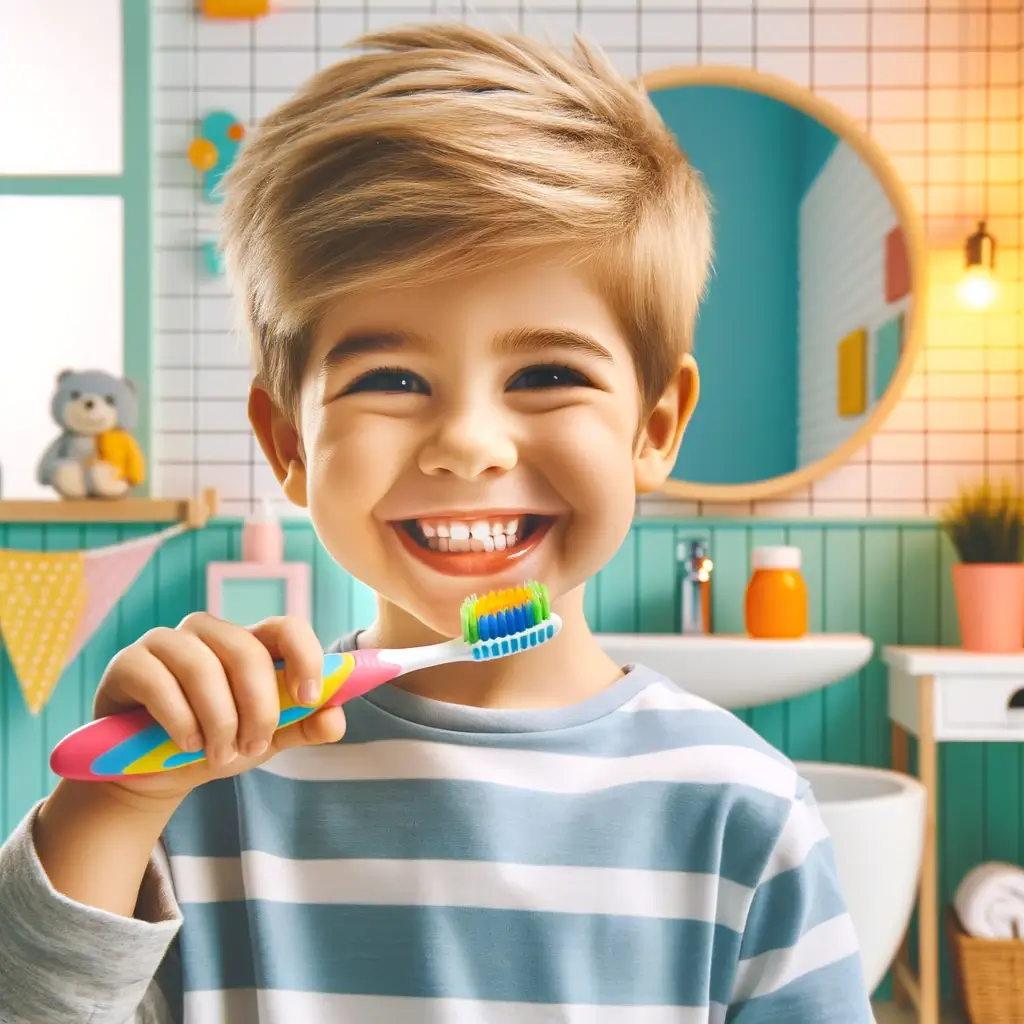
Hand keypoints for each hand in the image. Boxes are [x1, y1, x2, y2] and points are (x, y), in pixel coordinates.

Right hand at [91, 612, 345, 804]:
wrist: (150, 775)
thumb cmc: (214, 744)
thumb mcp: (264, 740)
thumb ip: (302, 727)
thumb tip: (335, 718)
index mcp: (249, 644)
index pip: (287, 627)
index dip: (305, 656)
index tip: (308, 698)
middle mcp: (209, 633)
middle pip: (246, 651)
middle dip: (257, 707)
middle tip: (253, 747)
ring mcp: (166, 642)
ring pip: (202, 666)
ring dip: (218, 719)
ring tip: (218, 753)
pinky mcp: (128, 662)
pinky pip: (157, 680)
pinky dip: (179, 719)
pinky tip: (187, 745)